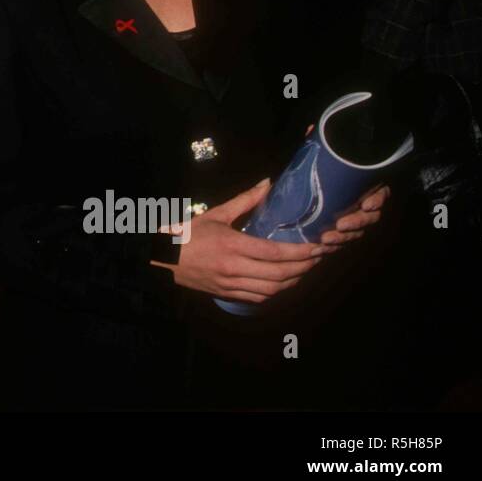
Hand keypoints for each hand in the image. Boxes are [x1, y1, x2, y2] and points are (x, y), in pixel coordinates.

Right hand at [151, 177, 330, 302]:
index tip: (317, 247)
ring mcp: (231, 284)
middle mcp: (234, 268)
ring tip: (305, 270)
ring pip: (272, 290)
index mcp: (232, 245)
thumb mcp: (215, 214)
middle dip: (304, 267)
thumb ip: (244, 200)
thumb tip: (267, 183)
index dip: (300, 252)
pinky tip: (283, 282)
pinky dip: (276, 292)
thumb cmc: (188, 234)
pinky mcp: (227, 294)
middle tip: (318, 258)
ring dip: (294, 282)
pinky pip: (259, 298)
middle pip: (279, 274)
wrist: (163, 260)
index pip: (275, 252)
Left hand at [303, 121, 391, 244]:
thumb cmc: (318, 170)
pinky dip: (332, 246)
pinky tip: (320, 248)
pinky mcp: (339, 231)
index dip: (377, 199)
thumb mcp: (318, 157)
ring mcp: (352, 218)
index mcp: (362, 185)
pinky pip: (341, 241)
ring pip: (356, 232)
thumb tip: (312, 130)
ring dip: (343, 238)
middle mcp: (362, 203)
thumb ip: (318, 146)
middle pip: (369, 217)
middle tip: (340, 224)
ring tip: (326, 239)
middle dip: (357, 222)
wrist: (302, 191)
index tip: (367, 203)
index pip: (380, 193)